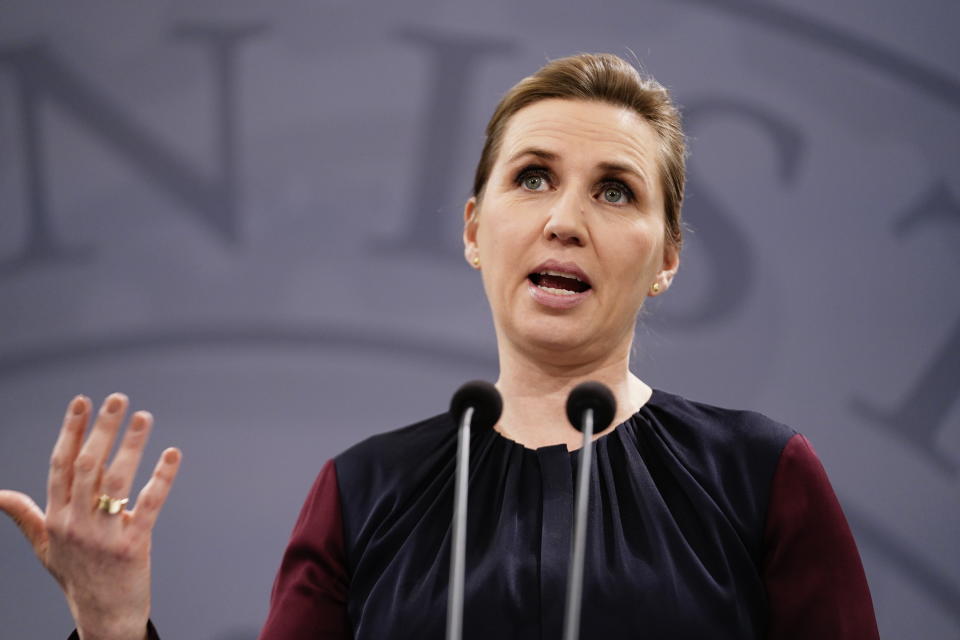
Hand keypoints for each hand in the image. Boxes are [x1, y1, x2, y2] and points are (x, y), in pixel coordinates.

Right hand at [0, 393, 180, 639]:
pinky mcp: (133, 547)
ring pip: (116, 482)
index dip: (71, 430)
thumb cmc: (76, 574)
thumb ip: (26, 515)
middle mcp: (76, 524)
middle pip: (87, 467)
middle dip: (101, 429)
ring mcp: (104, 536)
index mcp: (56, 517)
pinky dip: (162, 478)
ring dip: (131, 446)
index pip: (61, 465)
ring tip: (144, 416)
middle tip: (118, 398)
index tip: (82, 400)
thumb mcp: (44, 545)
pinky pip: (149, 506)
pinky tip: (172, 454)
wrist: (103, 616)